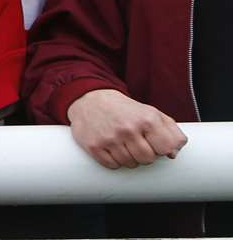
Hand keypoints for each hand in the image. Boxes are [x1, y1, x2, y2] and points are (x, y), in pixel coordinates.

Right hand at [67, 88, 186, 168]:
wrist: (90, 99)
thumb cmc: (125, 110)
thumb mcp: (152, 113)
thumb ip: (171, 131)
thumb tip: (174, 154)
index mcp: (146, 119)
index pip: (166, 149)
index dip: (162, 149)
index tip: (154, 143)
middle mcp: (128, 129)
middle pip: (148, 159)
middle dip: (145, 155)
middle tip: (137, 144)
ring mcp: (110, 138)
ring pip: (130, 164)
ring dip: (129, 158)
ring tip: (123, 145)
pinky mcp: (94, 146)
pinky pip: (112, 165)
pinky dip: (114, 161)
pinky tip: (112, 149)